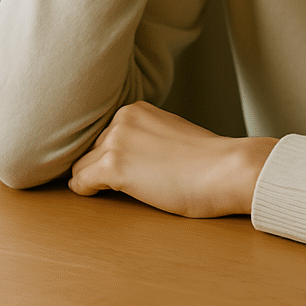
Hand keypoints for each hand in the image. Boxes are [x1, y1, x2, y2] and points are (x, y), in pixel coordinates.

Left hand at [68, 101, 276, 218]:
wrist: (226, 168)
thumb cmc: (207, 160)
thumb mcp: (170, 134)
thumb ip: (145, 137)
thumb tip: (128, 158)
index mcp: (137, 109)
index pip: (105, 134)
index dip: (111, 155)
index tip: (121, 169)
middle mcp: (123, 119)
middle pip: (92, 149)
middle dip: (101, 166)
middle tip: (124, 183)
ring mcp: (117, 141)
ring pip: (83, 165)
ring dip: (94, 180)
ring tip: (120, 192)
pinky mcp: (114, 166)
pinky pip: (80, 182)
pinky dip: (85, 191)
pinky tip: (99, 195)